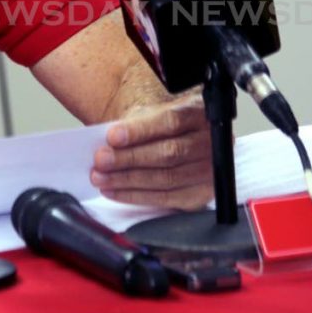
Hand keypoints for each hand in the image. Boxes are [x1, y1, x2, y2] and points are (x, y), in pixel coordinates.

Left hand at [90, 91, 213, 209]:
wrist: (182, 140)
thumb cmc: (161, 126)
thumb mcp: (152, 114)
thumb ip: (135, 124)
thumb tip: (107, 142)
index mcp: (198, 114)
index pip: (170, 122)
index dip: (139, 131)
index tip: (112, 136)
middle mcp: (211, 143)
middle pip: (168, 153)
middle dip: (129, 159)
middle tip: (100, 161)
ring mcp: (210, 171)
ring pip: (166, 179)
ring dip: (128, 180)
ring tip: (101, 178)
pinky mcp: (201, 195)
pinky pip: (166, 199)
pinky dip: (136, 196)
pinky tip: (114, 191)